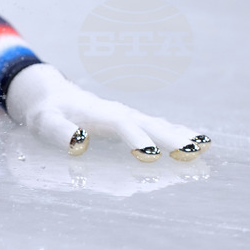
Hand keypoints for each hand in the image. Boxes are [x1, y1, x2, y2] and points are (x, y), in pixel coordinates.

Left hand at [5, 63, 210, 161]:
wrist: (50, 95)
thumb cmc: (47, 113)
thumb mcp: (46, 122)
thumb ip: (59, 131)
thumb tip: (79, 142)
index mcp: (100, 114)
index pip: (123, 126)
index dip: (136, 138)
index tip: (150, 155)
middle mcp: (119, 113)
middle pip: (149, 124)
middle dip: (170, 138)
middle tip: (193, 152)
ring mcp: (127, 117)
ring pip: (157, 125)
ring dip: (179, 136)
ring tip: (204, 148)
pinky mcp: (130, 122)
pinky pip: (157, 127)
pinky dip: (175, 133)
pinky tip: (195, 142)